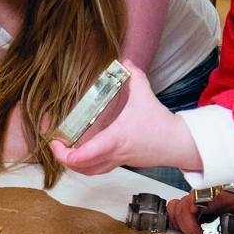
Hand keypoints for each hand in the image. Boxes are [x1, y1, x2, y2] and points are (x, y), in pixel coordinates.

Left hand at [50, 60, 198, 174]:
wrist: (177, 143)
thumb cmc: (159, 123)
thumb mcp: (145, 95)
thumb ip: (134, 76)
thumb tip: (125, 61)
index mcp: (116, 138)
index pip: (88, 153)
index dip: (68, 155)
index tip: (57, 145)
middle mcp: (114, 153)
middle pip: (83, 167)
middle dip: (64, 160)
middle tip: (55, 145)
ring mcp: (117, 161)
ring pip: (90, 172)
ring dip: (74, 165)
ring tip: (63, 151)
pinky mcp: (121, 163)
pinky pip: (98, 170)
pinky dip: (85, 166)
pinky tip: (80, 154)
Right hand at [166, 190, 233, 233]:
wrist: (224, 199)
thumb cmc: (229, 201)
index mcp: (208, 193)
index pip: (195, 194)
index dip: (191, 201)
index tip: (194, 211)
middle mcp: (195, 196)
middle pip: (182, 205)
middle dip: (187, 223)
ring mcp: (187, 202)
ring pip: (174, 207)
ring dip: (178, 221)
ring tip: (189, 232)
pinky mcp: (182, 209)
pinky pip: (171, 211)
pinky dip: (173, 220)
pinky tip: (181, 227)